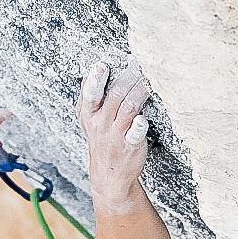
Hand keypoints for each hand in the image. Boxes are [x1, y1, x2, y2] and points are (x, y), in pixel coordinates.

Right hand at [76, 61, 150, 214]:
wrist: (110, 176)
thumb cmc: (103, 142)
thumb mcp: (89, 120)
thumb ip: (90, 97)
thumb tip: (93, 70)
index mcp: (89, 114)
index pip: (91, 93)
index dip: (95, 79)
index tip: (102, 65)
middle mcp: (101, 123)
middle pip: (114, 95)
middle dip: (126, 77)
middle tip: (138, 63)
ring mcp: (116, 134)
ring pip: (127, 107)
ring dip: (138, 91)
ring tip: (148, 77)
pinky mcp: (130, 145)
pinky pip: (134, 134)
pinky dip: (138, 126)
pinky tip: (142, 119)